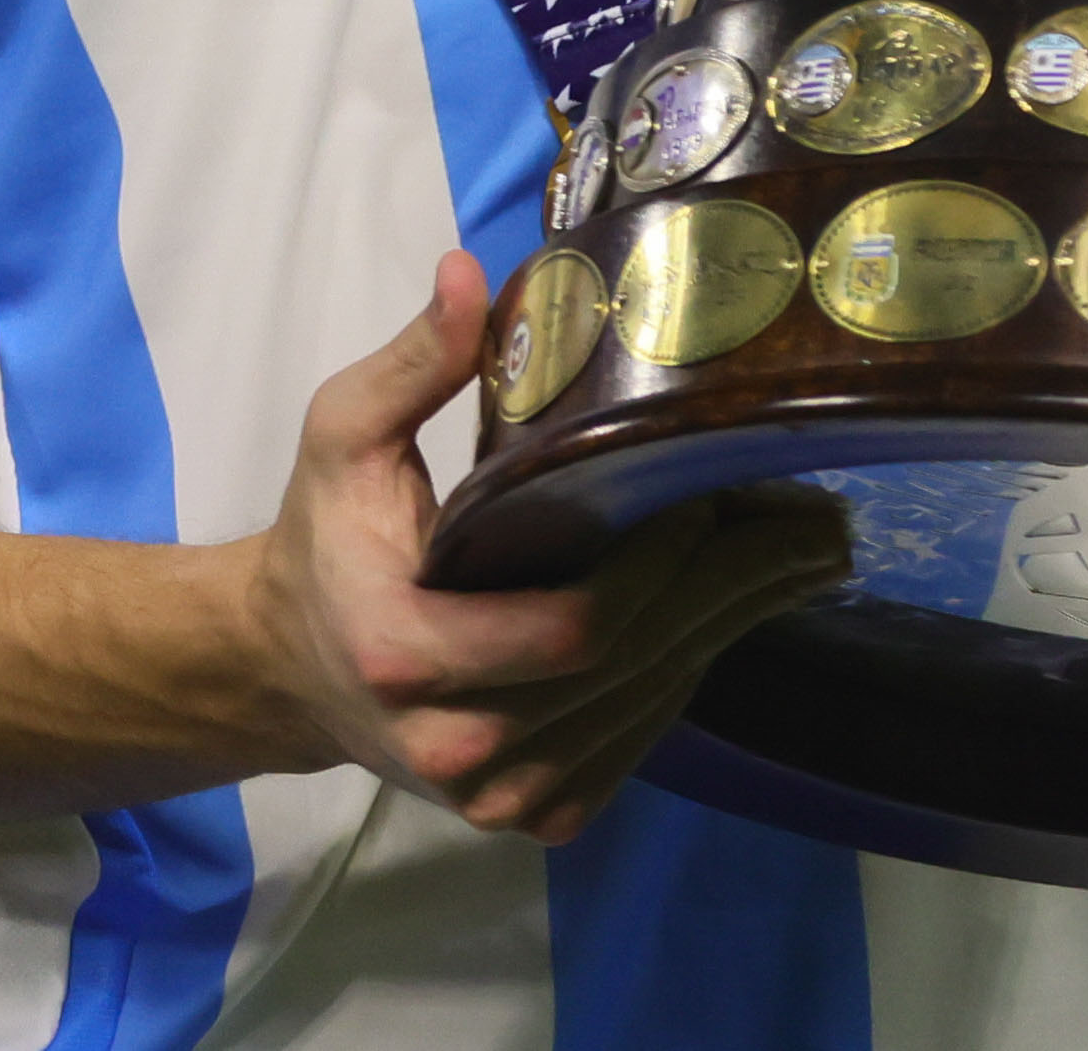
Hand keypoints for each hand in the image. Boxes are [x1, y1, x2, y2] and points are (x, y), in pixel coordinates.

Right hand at [249, 253, 847, 844]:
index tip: (712, 488)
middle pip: (630, 669)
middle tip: (800, 515)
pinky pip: (633, 744)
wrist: (287, 667)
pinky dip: (687, 674)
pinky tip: (732, 611)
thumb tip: (468, 271)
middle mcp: (456, 743)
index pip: (578, 628)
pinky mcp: (529, 815)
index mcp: (406, 651)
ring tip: (795, 552)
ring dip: (725, 628)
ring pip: (645, 710)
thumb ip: (409, 364)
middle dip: (724, 588)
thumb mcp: (344, 437)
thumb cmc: (326, 539)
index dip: (661, 566)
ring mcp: (497, 795)